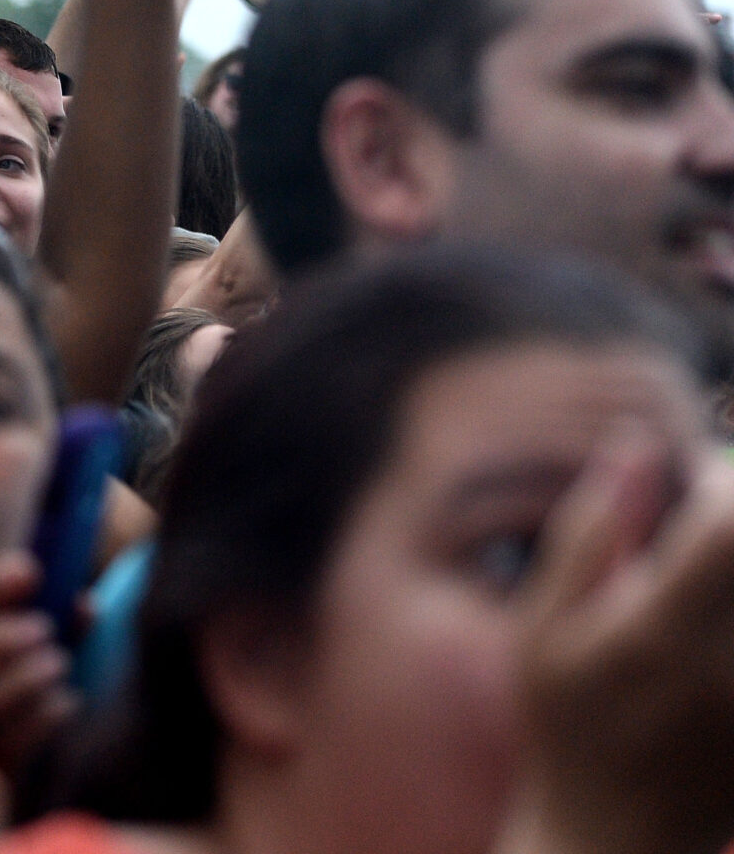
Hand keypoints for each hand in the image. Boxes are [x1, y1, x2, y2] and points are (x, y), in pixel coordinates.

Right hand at [501, 434, 733, 853]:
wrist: (619, 838)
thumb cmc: (567, 724)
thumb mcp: (544, 628)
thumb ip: (592, 534)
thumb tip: (635, 445)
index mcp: (660, 634)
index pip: (726, 526)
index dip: (721, 478)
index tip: (694, 475)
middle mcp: (731, 664)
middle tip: (715, 506)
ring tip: (711, 553)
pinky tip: (715, 595)